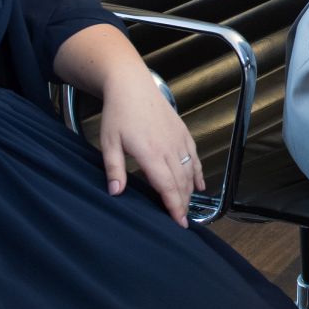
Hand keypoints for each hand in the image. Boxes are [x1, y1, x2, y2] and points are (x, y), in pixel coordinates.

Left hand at [97, 70, 203, 226]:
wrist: (132, 85)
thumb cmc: (118, 113)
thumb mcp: (109, 142)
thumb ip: (114, 169)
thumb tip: (116, 193)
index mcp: (150, 153)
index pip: (167, 187)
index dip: (174, 207)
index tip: (179, 222)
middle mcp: (169, 148)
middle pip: (181, 183)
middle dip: (183, 204)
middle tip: (182, 222)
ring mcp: (179, 140)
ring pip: (190, 172)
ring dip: (190, 191)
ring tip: (187, 207)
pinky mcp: (183, 133)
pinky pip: (195, 157)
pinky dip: (198, 173)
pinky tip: (199, 185)